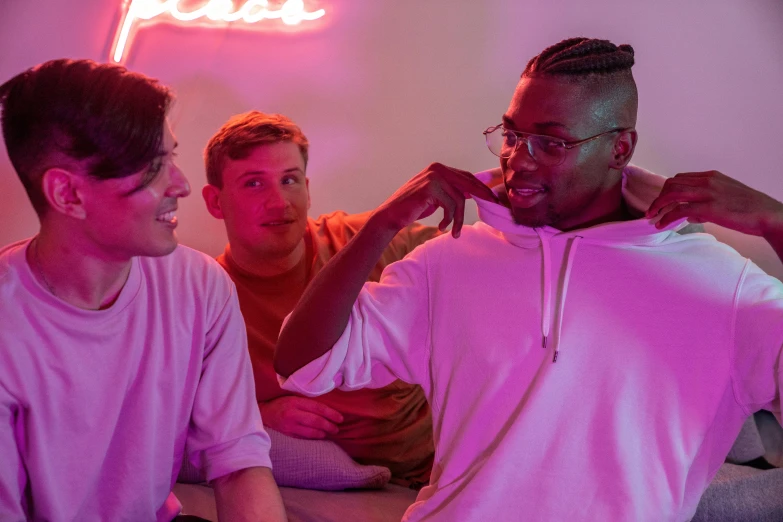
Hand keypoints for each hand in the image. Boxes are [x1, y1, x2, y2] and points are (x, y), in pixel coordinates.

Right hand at [259, 396, 343, 438]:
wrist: (263, 413)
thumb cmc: (281, 403)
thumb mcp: (294, 397)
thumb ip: (307, 403)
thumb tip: (327, 410)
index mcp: (296, 402)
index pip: (318, 408)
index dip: (331, 414)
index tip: (340, 418)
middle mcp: (292, 414)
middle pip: (316, 421)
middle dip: (329, 426)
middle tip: (336, 428)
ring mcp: (289, 426)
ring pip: (311, 432)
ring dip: (323, 433)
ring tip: (330, 432)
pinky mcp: (287, 434)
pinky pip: (304, 437)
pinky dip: (313, 437)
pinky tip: (320, 436)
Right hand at [372, 163, 498, 238]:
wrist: (391, 215)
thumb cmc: (413, 208)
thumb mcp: (436, 197)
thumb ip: (452, 190)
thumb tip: (473, 191)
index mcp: (439, 168)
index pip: (466, 176)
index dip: (480, 187)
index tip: (492, 198)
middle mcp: (437, 169)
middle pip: (467, 183)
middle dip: (482, 195)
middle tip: (493, 205)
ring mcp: (433, 177)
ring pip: (459, 199)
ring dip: (458, 218)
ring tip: (453, 230)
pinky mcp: (430, 188)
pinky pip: (450, 206)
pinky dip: (449, 219)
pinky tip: (442, 227)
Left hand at [646, 170, 782, 236]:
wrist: (768, 215)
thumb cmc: (751, 209)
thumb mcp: (727, 197)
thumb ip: (707, 202)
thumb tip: (689, 215)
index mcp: (712, 176)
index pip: (680, 178)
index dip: (667, 190)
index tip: (661, 201)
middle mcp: (707, 181)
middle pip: (671, 184)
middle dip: (659, 197)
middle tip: (652, 210)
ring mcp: (707, 193)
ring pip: (671, 193)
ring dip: (657, 205)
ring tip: (651, 217)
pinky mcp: (708, 208)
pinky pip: (679, 210)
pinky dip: (666, 217)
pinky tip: (661, 225)